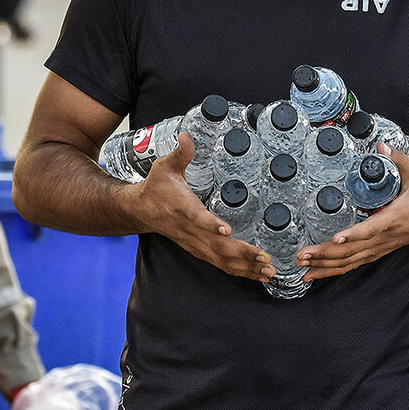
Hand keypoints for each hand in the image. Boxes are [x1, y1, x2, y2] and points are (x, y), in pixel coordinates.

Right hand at [123, 131, 274, 282]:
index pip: (197, 218)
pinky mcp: (197, 250)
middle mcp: (189, 230)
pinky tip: (256, 274)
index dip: (211, 225)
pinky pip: (220, 264)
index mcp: (183, 208)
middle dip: (241, 254)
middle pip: (216, 247)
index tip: (226, 229)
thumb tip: (187, 135)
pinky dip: (239, 271)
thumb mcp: (165, 166)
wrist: (140, 210)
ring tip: (267, 271)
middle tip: (263, 257)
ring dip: (244, 267)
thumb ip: (180, 153)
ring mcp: (194, 243)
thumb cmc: (156, 188)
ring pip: (220, 260)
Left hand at [298, 144, 408, 279]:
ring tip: (302, 267)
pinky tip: (315, 273)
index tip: (336, 238)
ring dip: (324, 266)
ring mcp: (378, 247)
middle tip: (302, 255)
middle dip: (325, 254)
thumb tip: (381, 145)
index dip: (353, 234)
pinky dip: (332, 270)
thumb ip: (398, 160)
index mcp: (393, 219)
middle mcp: (383, 238)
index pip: (371, 229)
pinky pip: (351, 264)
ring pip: (349, 261)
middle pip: (352, 251)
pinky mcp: (375, 252)